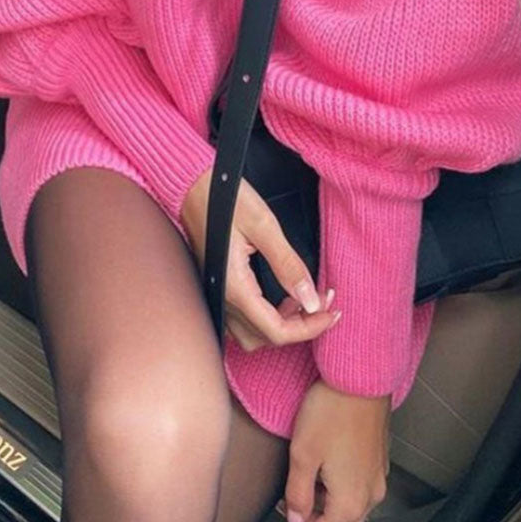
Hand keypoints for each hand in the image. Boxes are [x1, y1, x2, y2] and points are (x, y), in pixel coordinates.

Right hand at [180, 168, 340, 349]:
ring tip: (305, 299)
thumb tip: (311, 301)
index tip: (331, 312)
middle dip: (300, 326)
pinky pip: (242, 318)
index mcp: (234, 286)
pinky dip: (266, 316)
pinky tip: (282, 294)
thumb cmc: (223, 196)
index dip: (309, 328)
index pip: (277, 330)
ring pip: (252, 333)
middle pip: (265, 337)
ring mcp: (217, 292)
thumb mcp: (263, 225)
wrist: (189, 184)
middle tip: (324, 302)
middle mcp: (223, 296)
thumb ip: (288, 265)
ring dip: (281, 324)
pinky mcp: (218, 284)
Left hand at [272, 382, 389, 521]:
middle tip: (284, 514)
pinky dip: (335, 489)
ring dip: (321, 506)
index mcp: (350, 502)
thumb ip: (298, 495)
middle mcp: (370, 495)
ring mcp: (377, 477)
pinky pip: (356, 487)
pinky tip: (319, 473)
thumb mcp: (303, 454)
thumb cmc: (333, 409)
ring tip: (297, 491)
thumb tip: (297, 521)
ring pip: (346, 506)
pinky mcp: (378, 460)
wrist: (362, 375)